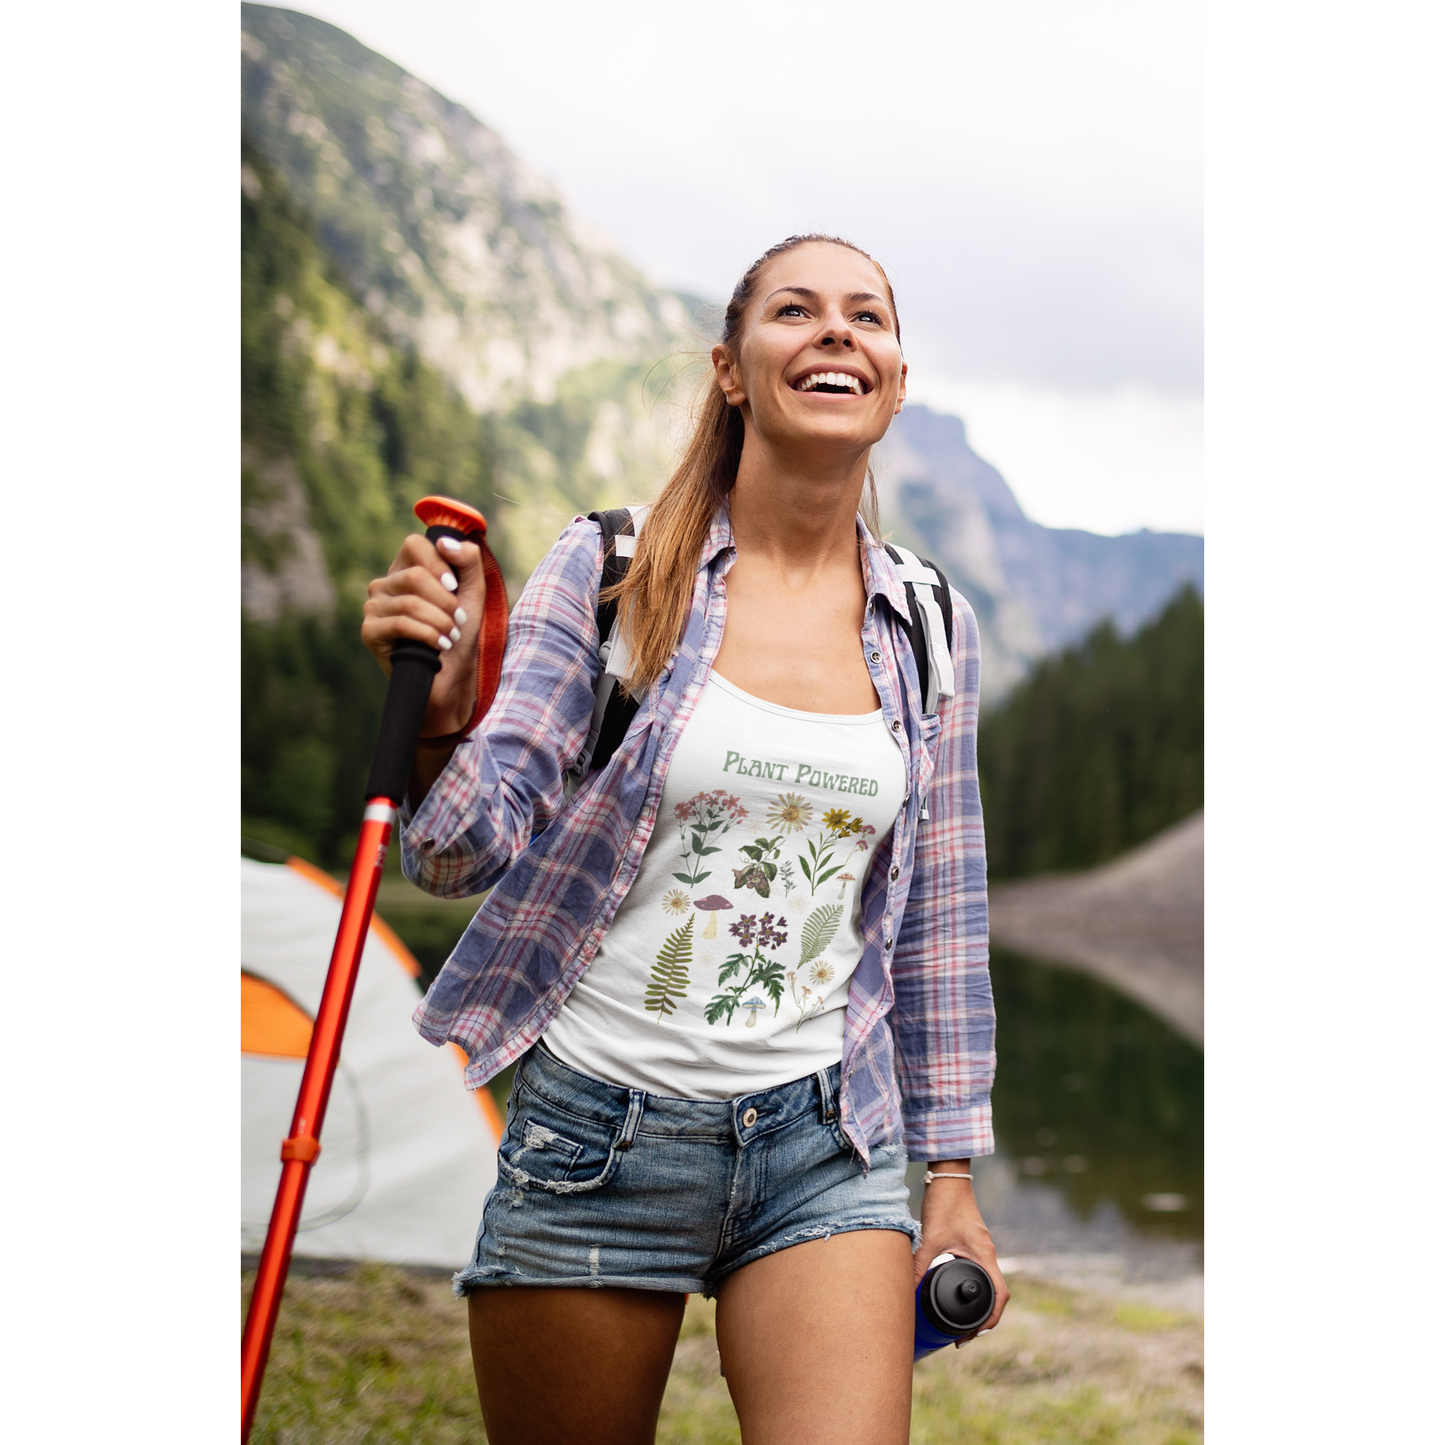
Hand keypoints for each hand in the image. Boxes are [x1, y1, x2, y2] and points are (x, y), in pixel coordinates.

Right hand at [361, 532, 487, 736]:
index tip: (455, 588)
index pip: (415, 544)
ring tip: (450, 636)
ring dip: (440, 621)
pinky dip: (428, 634)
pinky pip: (401, 623)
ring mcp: (373, 607)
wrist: (451, 679)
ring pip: (410, 601)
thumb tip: (444, 541)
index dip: (439, 563)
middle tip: (457, 620)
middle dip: (445, 600)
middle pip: (415, 575)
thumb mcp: (472, 592)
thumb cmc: (459, 634)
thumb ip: (468, 561)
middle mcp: (384, 584)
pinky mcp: (369, 632)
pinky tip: (439, 646)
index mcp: (405, 569)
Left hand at [913, 1165, 1009, 1334]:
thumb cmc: (945, 1203)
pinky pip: (977, 1272)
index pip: (1000, 1295)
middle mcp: (986, 1254)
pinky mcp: (971, 1244)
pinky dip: (970, 1287)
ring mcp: (980, 1249)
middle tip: (962, 1336)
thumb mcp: (930, 1237)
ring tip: (959, 1323)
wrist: (948, 1176)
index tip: (975, 1334)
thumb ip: (919, 1263)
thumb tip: (906, 1290)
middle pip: (995, 1294)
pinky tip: (953, 1293)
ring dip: (978, 1304)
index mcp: (984, 1255)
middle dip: (983, 1319)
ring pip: (986, 1284)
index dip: (992, 1319)